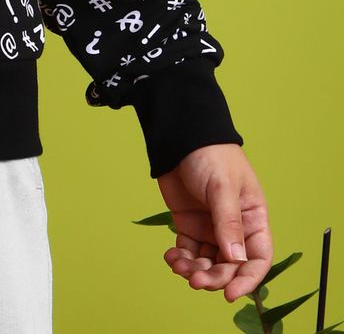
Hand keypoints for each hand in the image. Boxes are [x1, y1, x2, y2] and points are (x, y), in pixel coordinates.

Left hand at [157, 142, 272, 301]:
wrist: (180, 135)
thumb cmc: (210, 154)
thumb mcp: (223, 187)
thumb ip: (229, 223)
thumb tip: (236, 260)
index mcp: (253, 218)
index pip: (258, 257)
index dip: (247, 279)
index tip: (230, 294)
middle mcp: (234, 227)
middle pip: (230, 265)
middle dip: (215, 277)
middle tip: (196, 280)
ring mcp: (211, 226)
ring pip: (208, 262)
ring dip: (196, 270)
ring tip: (179, 267)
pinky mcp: (189, 224)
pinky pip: (189, 251)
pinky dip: (181, 259)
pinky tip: (171, 257)